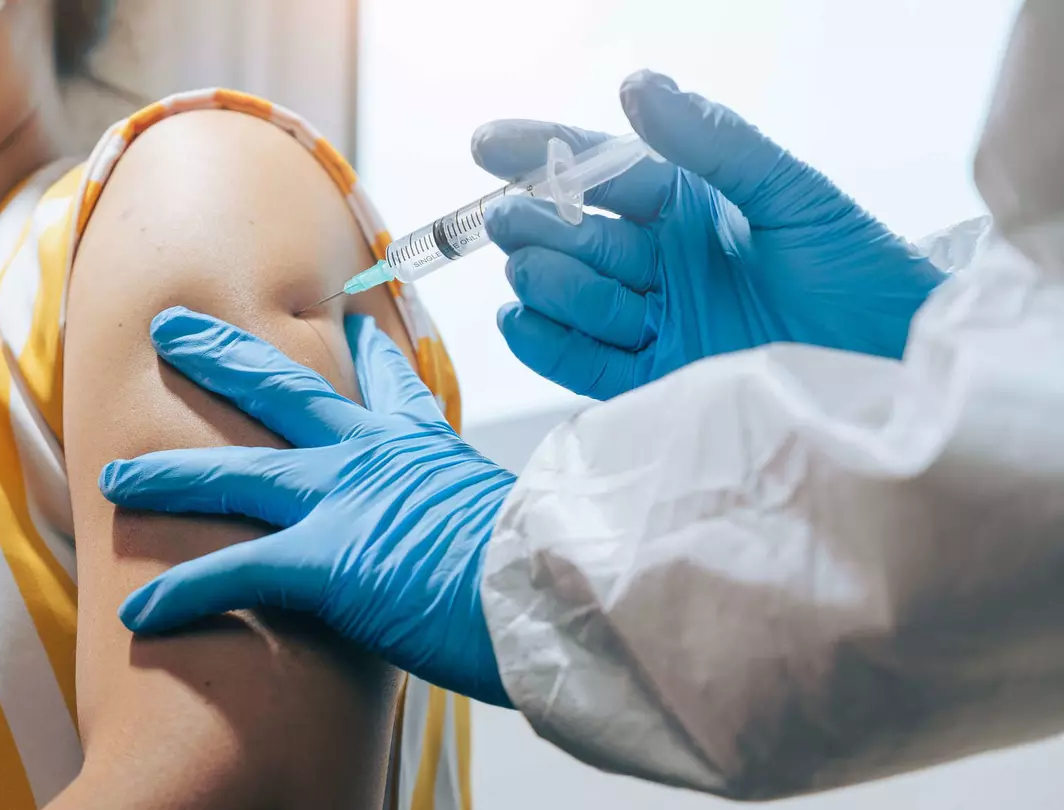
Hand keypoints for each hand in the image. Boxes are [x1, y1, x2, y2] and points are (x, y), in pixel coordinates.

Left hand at [102, 307, 515, 706]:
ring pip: (234, 473)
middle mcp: (375, 459)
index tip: (351, 326)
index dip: (366, 354)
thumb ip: (498, 520)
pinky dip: (181, 593)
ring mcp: (344, 499)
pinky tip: (137, 614)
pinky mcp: (325, 556)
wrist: (558, 593)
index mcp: (427, 449)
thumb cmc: (551, 568)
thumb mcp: (528, 520)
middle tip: (173, 327)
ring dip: (166, 477)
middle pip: (281, 389)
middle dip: (220, 355)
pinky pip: (233, 571)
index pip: (390, 386)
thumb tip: (521, 542)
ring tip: (113, 479)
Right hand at [474, 70, 946, 398]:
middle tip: (515, 218)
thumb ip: (713, 142)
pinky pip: (581, 362)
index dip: (542, 153)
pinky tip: (520, 319)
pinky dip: (543, 342)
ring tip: (540, 272)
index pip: (601, 172)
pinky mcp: (653, 383)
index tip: (488, 143)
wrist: (897, 371)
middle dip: (537, 222)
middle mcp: (663, 263)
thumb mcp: (792, 193)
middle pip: (574, 236)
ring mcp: (655, 322)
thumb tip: (638, 85)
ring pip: (570, 295)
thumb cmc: (860, 272)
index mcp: (690, 206)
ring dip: (550, 282)